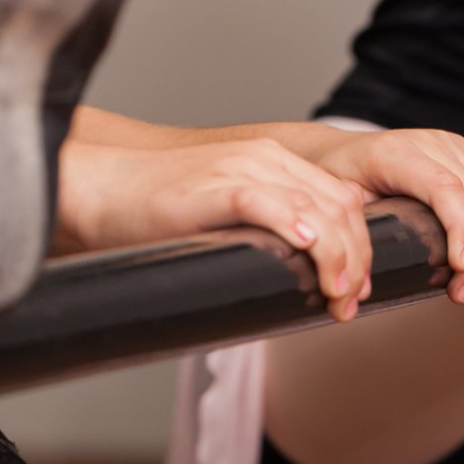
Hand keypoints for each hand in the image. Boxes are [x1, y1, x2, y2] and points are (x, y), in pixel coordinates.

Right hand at [57, 137, 378, 321]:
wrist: (103, 189)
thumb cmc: (157, 211)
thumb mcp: (227, 214)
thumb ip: (266, 228)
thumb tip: (300, 274)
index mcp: (275, 162)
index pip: (343, 202)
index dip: (361, 247)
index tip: (357, 290)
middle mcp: (267, 159)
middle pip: (341, 209)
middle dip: (357, 261)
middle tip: (349, 305)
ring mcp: (243, 168)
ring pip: (316, 209)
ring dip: (336, 258)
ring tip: (335, 297)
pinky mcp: (217, 184)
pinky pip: (268, 201)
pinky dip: (295, 225)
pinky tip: (305, 248)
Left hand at [306, 127, 463, 304]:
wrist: (338, 152)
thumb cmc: (335, 180)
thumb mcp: (338, 205)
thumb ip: (354, 235)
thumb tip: (364, 286)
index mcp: (396, 153)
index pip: (445, 187)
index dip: (461, 228)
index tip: (461, 268)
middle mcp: (432, 143)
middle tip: (463, 294)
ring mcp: (454, 146)